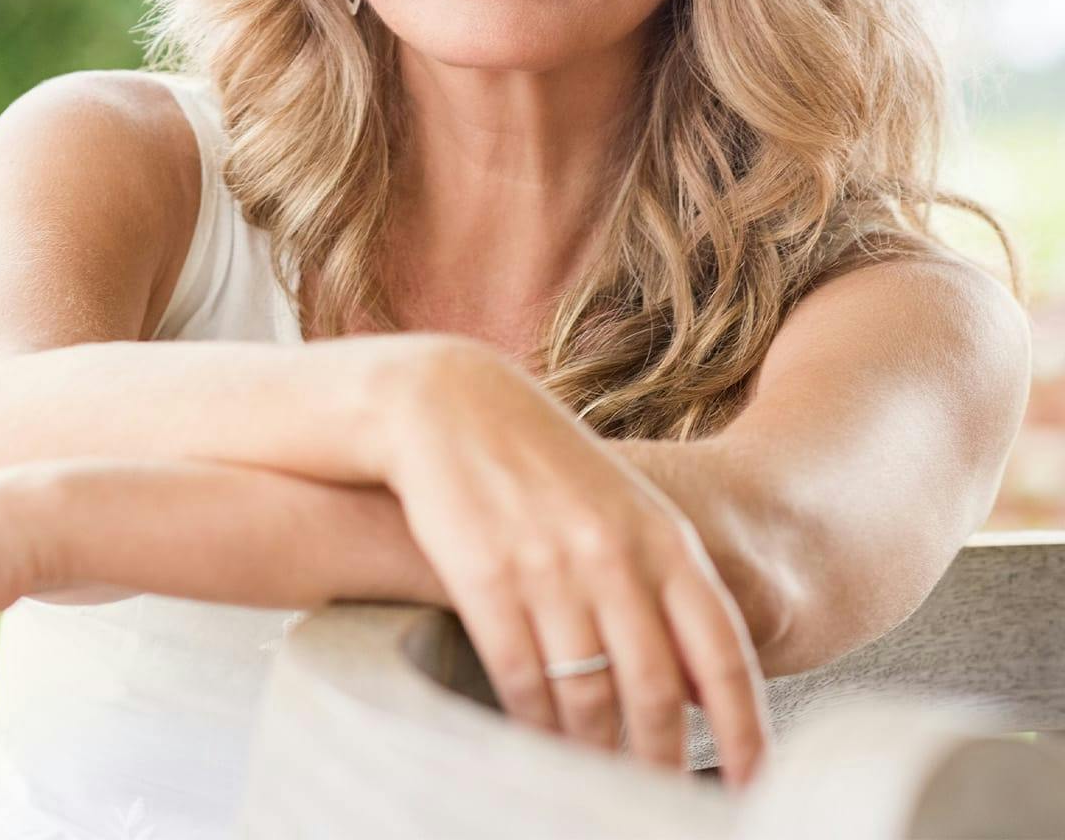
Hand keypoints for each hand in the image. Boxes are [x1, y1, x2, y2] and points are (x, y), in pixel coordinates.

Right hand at [383, 340, 772, 788]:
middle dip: (662, 762)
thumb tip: (701, 688)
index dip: (744, 730)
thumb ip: (665, 586)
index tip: (754, 787)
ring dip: (594, 754)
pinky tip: (537, 743)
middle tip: (659, 800)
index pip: (722, 654)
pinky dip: (533, 725)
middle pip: (656, 692)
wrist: (450, 404)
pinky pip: (521, 680)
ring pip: (587, 697)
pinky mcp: (486, 579)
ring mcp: (549, 568)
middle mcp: (614, 556)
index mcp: (662, 538)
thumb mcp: (622, 510)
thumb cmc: (543, 463)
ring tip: (595, 781)